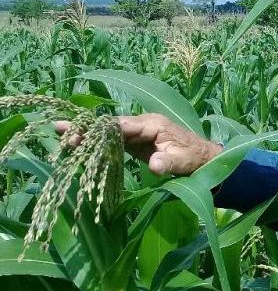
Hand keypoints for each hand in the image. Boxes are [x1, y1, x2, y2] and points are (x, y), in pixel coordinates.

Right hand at [55, 113, 221, 175]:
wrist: (204, 159)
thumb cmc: (194, 158)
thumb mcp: (183, 162)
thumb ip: (168, 163)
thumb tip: (154, 166)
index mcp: (152, 124)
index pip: (123, 125)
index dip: (102, 129)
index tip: (83, 132)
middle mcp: (142, 124)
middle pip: (110, 125)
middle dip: (87, 129)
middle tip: (61, 130)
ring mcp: (138, 132)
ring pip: (108, 132)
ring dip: (87, 134)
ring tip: (61, 134)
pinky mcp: (135, 142)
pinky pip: (113, 141)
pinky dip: (96, 143)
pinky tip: (77, 145)